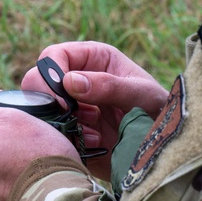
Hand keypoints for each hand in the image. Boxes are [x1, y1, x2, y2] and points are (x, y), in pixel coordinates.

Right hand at [21, 42, 167, 180]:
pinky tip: (93, 144)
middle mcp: (76, 80)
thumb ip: (109, 85)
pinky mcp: (70, 132)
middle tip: (72, 114)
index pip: (54, 55)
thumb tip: (69, 81)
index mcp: (92, 59)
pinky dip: (68, 140)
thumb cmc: (158, 109)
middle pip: (37, 81)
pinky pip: (52, 135)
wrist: (165, 145)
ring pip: (40, 110)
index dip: (51, 74)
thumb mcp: (140, 93)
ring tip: (92, 132)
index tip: (61, 97)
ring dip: (61, 122)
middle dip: (51, 100)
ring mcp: (70, 107)